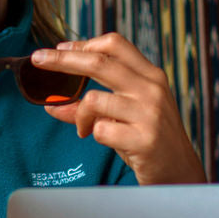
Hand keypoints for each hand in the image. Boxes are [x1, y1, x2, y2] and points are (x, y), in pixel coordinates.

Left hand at [32, 33, 206, 184]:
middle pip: (98, 62)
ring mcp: (149, 114)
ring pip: (94, 100)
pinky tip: (102, 139)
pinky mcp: (144, 140)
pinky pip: (101, 130)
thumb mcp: (124, 115)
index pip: (115, 45)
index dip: (84, 44)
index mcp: (150, 76)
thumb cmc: (148, 139)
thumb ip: (92, 106)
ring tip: (84, 127)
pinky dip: (93, 134)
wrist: (180, 173)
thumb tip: (51, 104)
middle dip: (62, 59)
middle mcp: (151, 89)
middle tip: (38, 59)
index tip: (61, 49)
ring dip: (80, 115)